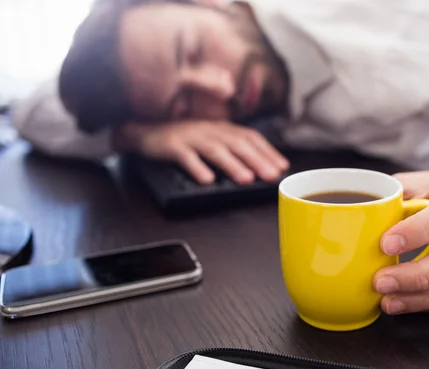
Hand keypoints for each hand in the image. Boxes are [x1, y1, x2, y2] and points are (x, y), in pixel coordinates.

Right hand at [114, 120, 288, 183]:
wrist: (146, 131)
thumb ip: (231, 149)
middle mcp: (209, 130)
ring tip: (246, 179)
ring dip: (232, 165)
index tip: (282, 166)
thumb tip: (257, 166)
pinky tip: (207, 179)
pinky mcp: (172, 145)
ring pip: (215, 150)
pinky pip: (186, 157)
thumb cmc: (184, 140)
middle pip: (237, 143)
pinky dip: (197, 168)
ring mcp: (190, 136)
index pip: (250, 137)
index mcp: (221, 128)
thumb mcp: (210, 140)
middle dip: (256, 160)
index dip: (267, 151)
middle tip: (271, 175)